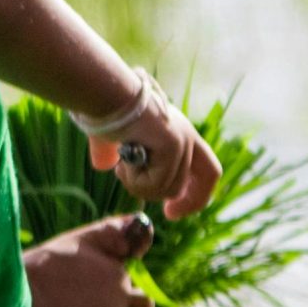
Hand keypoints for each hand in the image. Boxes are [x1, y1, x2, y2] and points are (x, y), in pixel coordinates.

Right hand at [86, 89, 220, 221]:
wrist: (100, 92)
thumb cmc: (103, 108)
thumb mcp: (110, 137)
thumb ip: (111, 152)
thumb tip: (102, 166)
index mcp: (176, 132)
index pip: (204, 169)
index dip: (194, 193)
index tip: (170, 210)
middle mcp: (186, 134)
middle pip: (207, 177)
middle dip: (190, 202)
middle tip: (169, 214)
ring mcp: (182, 139)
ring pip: (171, 188)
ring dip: (141, 187)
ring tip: (121, 169)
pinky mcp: (172, 144)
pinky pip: (158, 183)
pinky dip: (135, 181)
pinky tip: (122, 163)